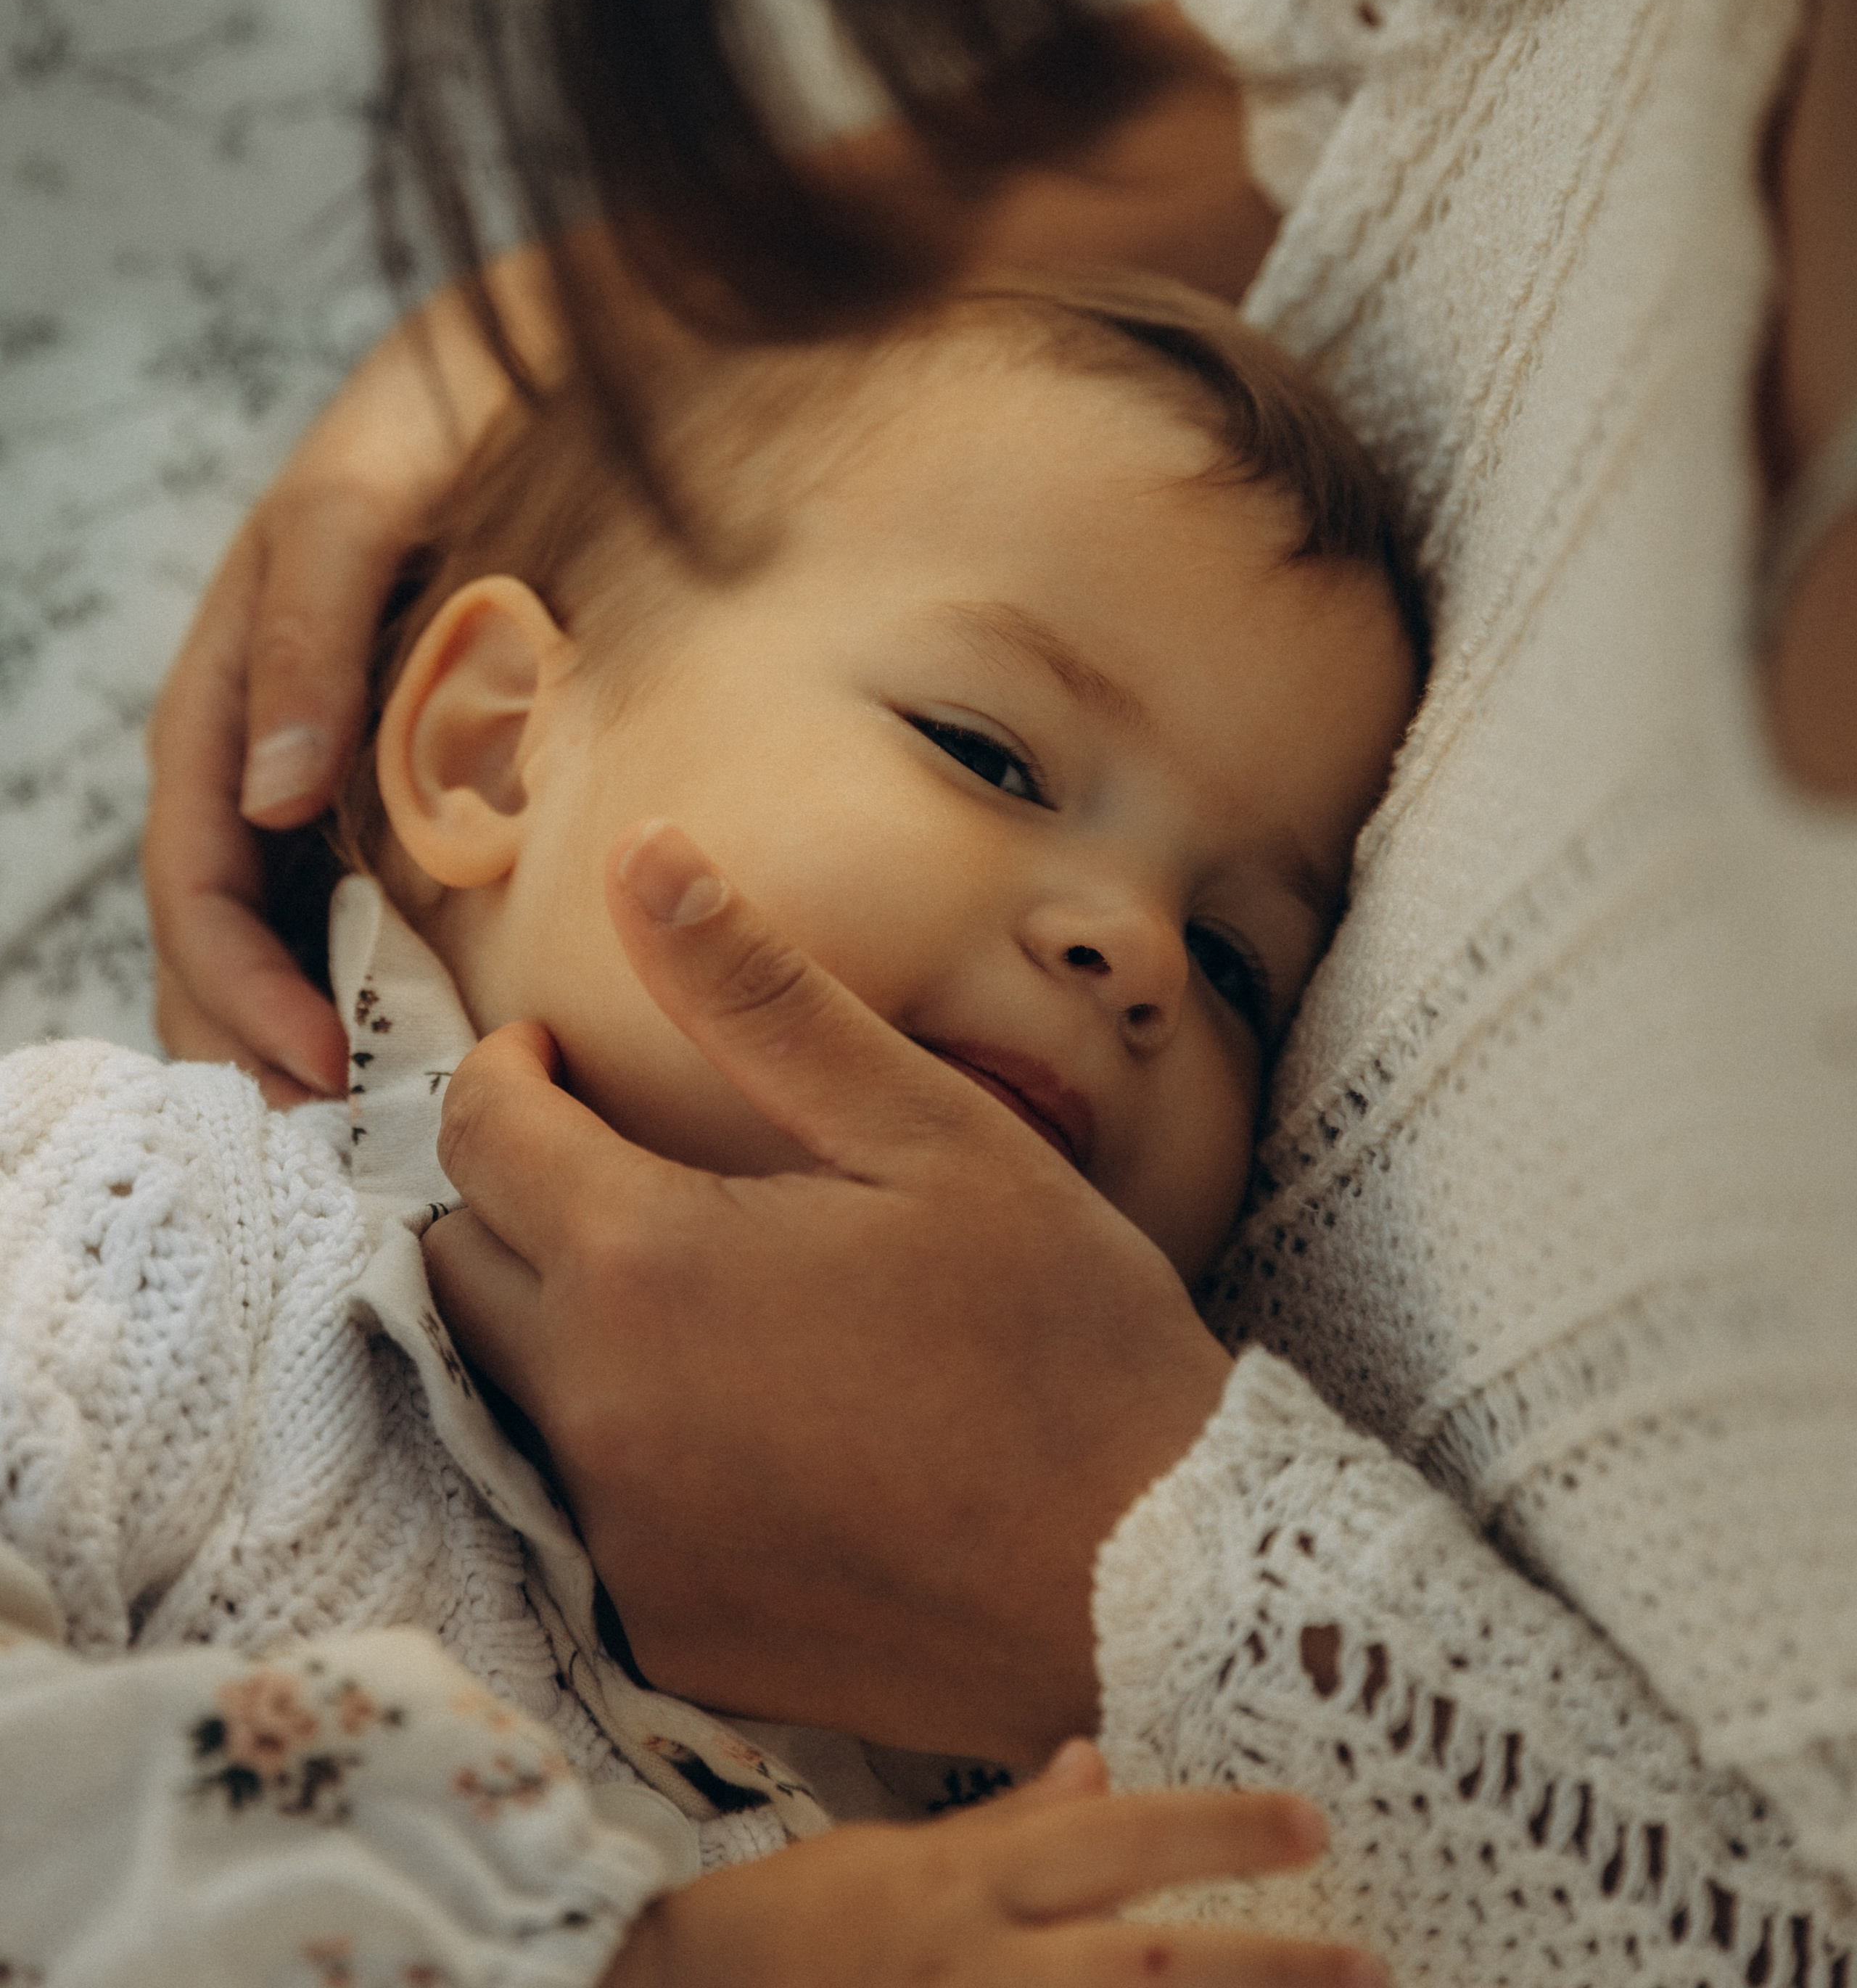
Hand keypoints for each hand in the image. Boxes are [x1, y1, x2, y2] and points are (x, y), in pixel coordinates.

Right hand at [144, 249, 558, 1095]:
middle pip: (223, 904)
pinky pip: (370, 868)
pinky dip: (376, 957)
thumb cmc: (477, 386)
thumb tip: (268, 796)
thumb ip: (314, 616)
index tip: (313, 1060)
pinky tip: (424, 1023)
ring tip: (359, 1114)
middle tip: (328, 1127)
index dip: (232, 969)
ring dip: (300, 1010)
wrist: (595, 327)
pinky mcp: (423, 733)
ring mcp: (348, 727)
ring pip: (286, 904)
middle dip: (249, 1023)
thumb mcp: (372, 477)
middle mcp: (282, 708)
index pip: (199, 850)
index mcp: (244, 657)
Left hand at [426, 822, 1234, 1766]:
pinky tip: (737, 1428)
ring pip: (507, 1397)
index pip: (478, 1134)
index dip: (507, 1071)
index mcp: (643, 1262)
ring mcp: (622, 1542)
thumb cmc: (1056, 1329)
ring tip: (685, 1289)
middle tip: (616, 1161)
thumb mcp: (925, 1127)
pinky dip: (623, 1455)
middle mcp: (595, 1412)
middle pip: (456, 1269)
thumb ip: (757, 994)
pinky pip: (584, 1518)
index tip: (558, 1052)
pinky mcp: (665, 1634)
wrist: (1155, 1575)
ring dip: (557, 1326)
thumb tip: (642, 853)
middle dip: (509, 1195)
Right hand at [606, 1740, 1378, 1987]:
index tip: (1313, 1825)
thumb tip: (1093, 1765)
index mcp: (972, 1889)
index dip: (1216, 1831)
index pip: (1116, 1843)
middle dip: (1267, 1973)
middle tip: (1372, 1966)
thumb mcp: (906, 1854)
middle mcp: (984, 1970)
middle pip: (1149, 1967)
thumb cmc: (807, 1926)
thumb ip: (1010, 1826)